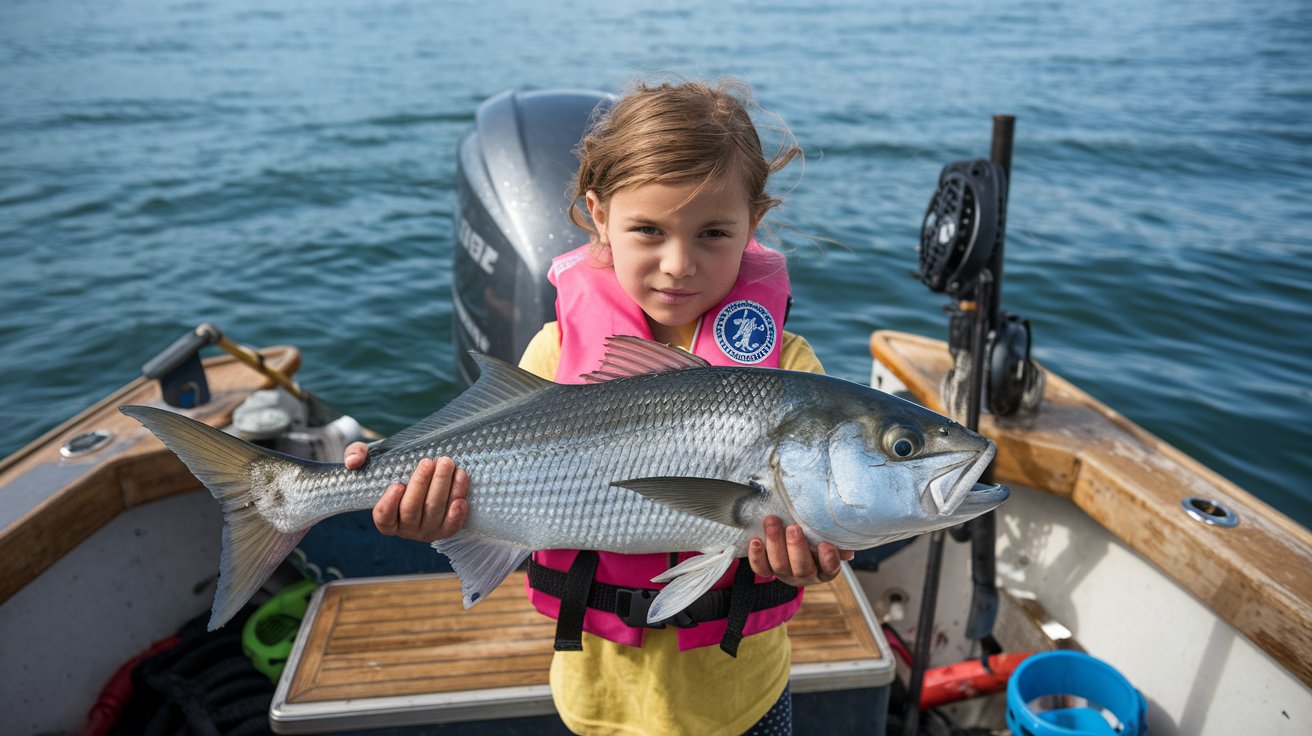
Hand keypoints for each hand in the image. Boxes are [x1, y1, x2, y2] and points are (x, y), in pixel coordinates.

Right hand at [343, 442, 468, 542]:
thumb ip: (356, 454)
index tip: (397, 484)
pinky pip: (452, 526)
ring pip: (434, 512)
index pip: (383, 516)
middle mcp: (405, 528)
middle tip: (429, 462)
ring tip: (447, 464)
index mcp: (385, 517)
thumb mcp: (373, 460)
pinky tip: (461, 498)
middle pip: (412, 510)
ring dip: (443, 488)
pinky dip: (457, 513)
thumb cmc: (394, 469)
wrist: (423, 476)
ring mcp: (426, 531)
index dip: (389, 503)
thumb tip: (353, 461)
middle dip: (422, 485)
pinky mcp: (445, 530)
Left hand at [747, 515, 853, 586]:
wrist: (793, 537)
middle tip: (793, 528)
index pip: (830, 569)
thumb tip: (847, 549)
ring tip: (772, 521)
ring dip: (775, 543)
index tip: (826, 545)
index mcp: (825, 569)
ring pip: (779, 565)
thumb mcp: (828, 536)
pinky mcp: (768, 569)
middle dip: (797, 547)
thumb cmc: (815, 535)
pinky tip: (755, 540)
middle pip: (802, 568)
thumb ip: (837, 539)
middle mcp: (806, 575)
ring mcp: (786, 574)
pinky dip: (756, 555)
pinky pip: (761, 568)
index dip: (829, 560)